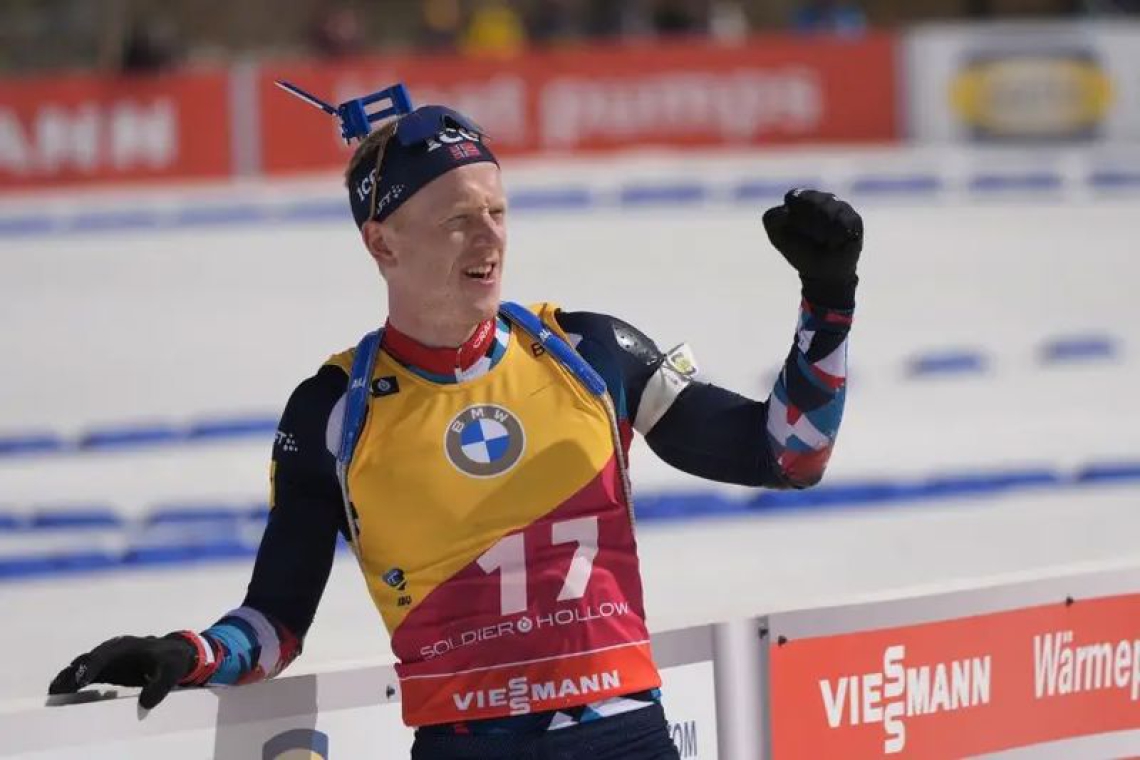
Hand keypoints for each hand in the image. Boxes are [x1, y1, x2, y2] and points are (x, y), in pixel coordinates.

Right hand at [48, 634, 195, 709]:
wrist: (175, 655)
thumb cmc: (172, 660)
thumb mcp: (172, 671)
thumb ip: (160, 686)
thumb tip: (145, 704)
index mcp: (126, 646)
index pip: (103, 656)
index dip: (90, 667)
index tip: (80, 680)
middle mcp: (112, 650)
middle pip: (87, 660)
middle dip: (72, 674)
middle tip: (57, 689)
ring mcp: (107, 660)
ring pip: (83, 667)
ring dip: (68, 678)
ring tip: (54, 693)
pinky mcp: (107, 670)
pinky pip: (86, 676)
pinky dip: (74, 683)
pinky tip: (63, 694)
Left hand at [762, 189, 861, 281]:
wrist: (821, 272)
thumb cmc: (799, 250)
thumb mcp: (777, 235)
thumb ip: (772, 217)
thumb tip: (785, 210)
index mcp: (801, 199)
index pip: (795, 197)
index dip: (794, 217)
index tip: (793, 231)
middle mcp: (821, 198)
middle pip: (812, 202)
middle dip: (808, 225)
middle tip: (810, 239)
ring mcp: (839, 206)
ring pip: (828, 211)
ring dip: (821, 232)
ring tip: (822, 242)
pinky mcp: (854, 218)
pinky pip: (843, 223)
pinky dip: (835, 237)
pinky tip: (834, 243)